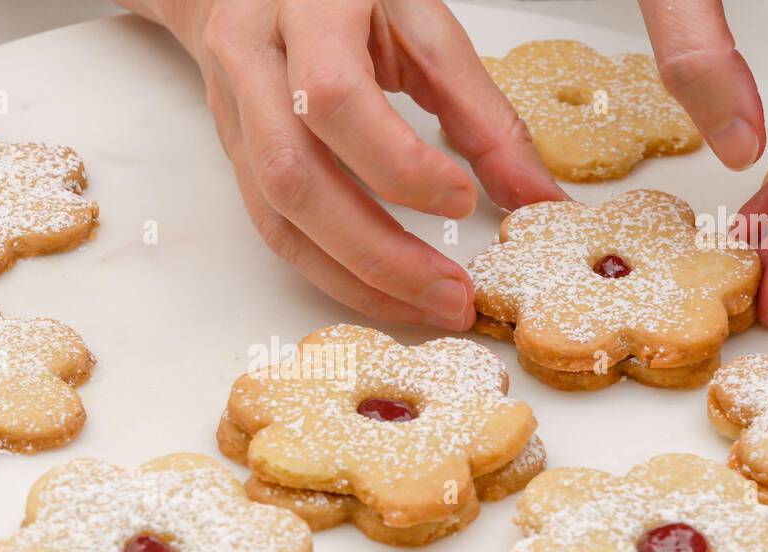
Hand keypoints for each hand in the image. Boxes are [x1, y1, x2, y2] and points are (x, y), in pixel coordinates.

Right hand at [120, 0, 566, 329]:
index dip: (398, 164)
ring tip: (425, 306)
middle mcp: (250, 54)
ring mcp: (231, 106)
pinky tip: (381, 289)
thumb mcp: (423, 21)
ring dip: (354, 276)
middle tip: (451, 294)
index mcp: (306, 4)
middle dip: (378, 252)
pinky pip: (271, 225)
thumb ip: (480, 109)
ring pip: (276, 215)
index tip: (462, 199)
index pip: (335, 99)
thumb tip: (537, 198)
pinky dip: (330, 267)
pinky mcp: (231, 149)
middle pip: (294, 176)